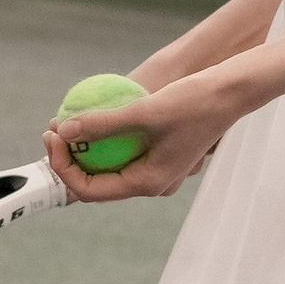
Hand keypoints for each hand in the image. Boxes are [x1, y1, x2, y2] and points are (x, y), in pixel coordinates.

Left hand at [46, 58, 254, 202]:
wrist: (232, 92)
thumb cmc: (195, 101)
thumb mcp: (145, 111)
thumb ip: (103, 123)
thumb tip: (63, 131)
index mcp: (148, 184)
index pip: (91, 191)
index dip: (64, 169)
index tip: (53, 139)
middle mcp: (152, 183)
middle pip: (98, 183)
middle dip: (70, 159)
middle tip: (53, 130)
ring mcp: (157, 171)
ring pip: (110, 168)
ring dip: (85, 149)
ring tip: (66, 123)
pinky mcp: (160, 154)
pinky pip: (124, 153)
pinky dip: (105, 139)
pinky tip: (90, 115)